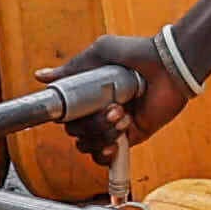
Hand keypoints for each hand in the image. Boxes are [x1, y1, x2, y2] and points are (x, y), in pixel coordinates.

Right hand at [40, 30, 201, 146]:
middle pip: (76, 132)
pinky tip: (114, 141)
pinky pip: (107, 156)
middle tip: (113, 108)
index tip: (77, 110)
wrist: (170, 65)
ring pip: (88, 145)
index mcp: (89, 94)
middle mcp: (98, 111)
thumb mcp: (101, 53)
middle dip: (90, 124)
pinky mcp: (131, 136)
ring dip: (100, 134)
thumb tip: (41, 77)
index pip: (66, 116)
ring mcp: (114, 125)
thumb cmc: (138, 53)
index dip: (68, 117)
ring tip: (121, 117)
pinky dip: (105, 153)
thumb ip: (73, 68)